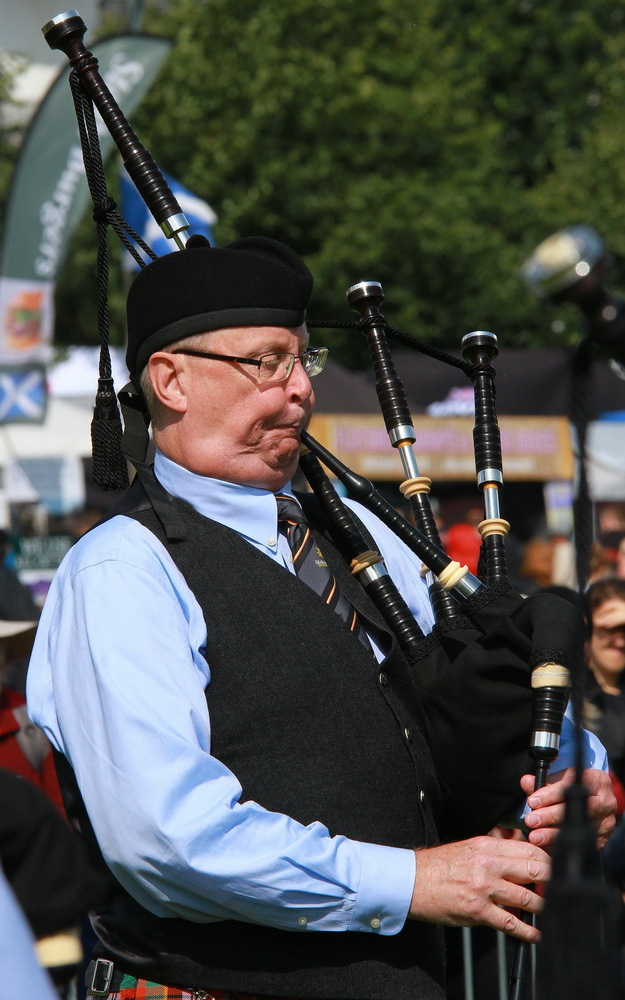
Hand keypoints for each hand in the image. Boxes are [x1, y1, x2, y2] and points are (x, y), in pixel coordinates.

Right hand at [409, 836, 549, 943]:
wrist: (412, 881)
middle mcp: (487, 864)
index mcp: (486, 846)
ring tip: (549, 911)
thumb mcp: (469, 848)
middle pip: (535, 869)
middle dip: (552, 881)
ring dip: (542, 907)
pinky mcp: (477, 910)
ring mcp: (483, 888)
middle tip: (558, 890)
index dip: (548, 859)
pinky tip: (535, 934)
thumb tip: (521, 856)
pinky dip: (527, 931)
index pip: (529, 849)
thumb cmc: (439, 866)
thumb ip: (496, 851)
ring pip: (527, 898)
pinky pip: (510, 923)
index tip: (555, 869)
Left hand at [521, 767, 616, 849]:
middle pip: (575, 809)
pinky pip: (579, 844)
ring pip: (576, 829)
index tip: (533, 801)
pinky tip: (546, 845)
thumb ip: (542, 782)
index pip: (570, 787)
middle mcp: (605, 802)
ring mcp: (605, 822)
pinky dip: (560, 845)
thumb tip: (526, 782)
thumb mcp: (560, 781)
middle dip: (549, 815)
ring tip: (535, 836)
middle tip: (531, 820)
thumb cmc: (573, 790)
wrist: (594, 804)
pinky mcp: (602, 840)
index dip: (549, 794)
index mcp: (596, 780)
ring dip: (552, 834)